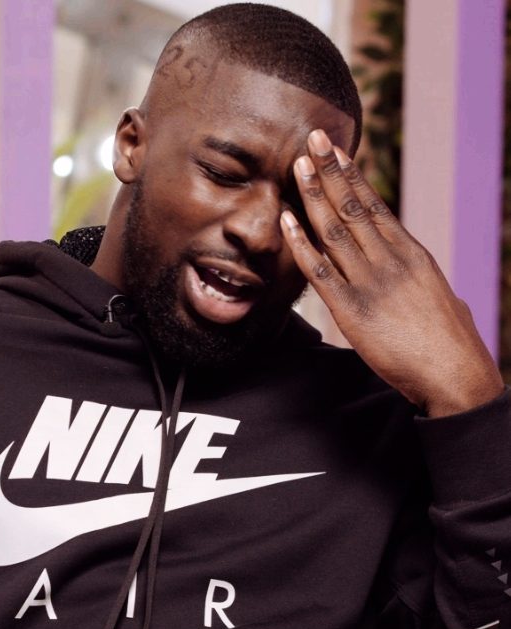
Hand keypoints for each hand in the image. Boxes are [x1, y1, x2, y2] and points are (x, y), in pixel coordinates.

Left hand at [280, 129, 503, 416]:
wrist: (455, 375)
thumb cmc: (451, 342)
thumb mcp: (439, 298)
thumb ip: (417, 280)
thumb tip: (417, 274)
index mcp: (413, 254)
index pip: (376, 206)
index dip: (352, 176)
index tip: (337, 151)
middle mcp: (391, 260)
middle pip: (354, 207)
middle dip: (331, 171)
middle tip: (312, 139)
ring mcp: (370, 282)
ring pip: (335, 229)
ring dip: (313, 195)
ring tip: (298, 165)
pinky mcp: (351, 309)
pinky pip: (319, 270)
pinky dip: (300, 243)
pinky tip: (286, 220)